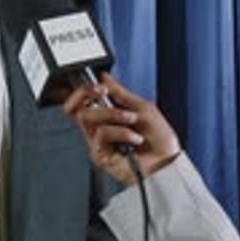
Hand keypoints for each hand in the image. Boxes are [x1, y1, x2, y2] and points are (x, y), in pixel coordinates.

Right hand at [63, 73, 180, 184]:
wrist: (166, 162)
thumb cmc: (159, 140)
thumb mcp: (142, 107)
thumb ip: (120, 93)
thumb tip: (104, 77)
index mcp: (108, 116)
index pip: (81, 101)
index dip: (82, 90)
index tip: (100, 86)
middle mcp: (100, 128)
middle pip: (73, 108)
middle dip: (86, 94)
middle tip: (102, 94)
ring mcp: (98, 142)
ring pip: (86, 117)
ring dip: (113, 114)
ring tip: (132, 121)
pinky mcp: (99, 155)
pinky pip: (100, 134)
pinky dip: (121, 132)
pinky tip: (134, 139)